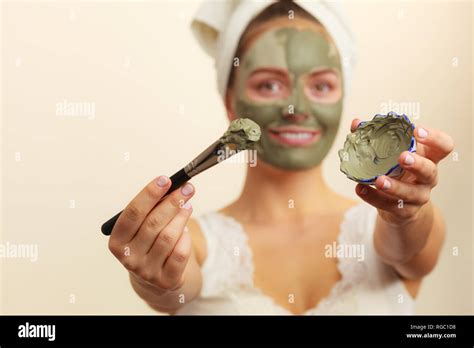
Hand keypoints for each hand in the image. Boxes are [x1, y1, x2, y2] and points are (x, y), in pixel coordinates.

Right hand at [108, 176, 194, 293]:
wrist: (155, 279)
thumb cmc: (148, 244)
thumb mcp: (142, 229)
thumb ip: (152, 210)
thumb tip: (173, 188)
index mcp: (117, 242)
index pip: (133, 213)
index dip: (149, 194)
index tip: (165, 179)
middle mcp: (129, 258)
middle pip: (153, 223)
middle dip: (172, 202)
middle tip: (187, 188)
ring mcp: (147, 271)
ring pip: (168, 237)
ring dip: (181, 217)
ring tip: (187, 205)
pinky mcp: (165, 280)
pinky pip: (180, 254)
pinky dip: (185, 238)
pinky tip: (185, 230)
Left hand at [350, 118, 453, 224]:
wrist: (398, 205)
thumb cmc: (396, 170)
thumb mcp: (392, 153)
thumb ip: (375, 137)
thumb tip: (356, 123)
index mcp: (429, 158)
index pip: (443, 146)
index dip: (434, 138)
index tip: (417, 131)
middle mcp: (428, 177)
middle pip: (430, 170)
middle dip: (417, 164)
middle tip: (402, 157)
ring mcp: (418, 196)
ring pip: (410, 193)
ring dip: (394, 186)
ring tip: (379, 180)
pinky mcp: (404, 211)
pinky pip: (389, 206)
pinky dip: (373, 197)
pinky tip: (361, 189)